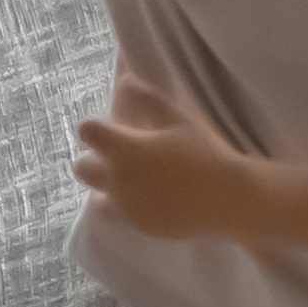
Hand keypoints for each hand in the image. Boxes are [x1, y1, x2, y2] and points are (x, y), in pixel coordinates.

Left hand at [74, 106, 277, 248]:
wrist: (225, 198)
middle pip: (82, 168)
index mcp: (123, 149)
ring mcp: (125, 206)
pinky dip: (126, 205)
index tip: (115, 128)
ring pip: (96, 195)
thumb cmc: (202, 153)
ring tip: (135, 179)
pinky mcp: (138, 225)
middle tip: (124, 155)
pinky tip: (150, 196)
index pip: (87, 131)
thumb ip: (145, 99)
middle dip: (96, 159)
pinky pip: (118, 214)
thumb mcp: (176, 120)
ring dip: (108, 185)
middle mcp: (117, 180)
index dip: (97, 127)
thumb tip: (124, 81)